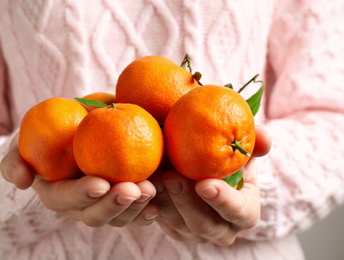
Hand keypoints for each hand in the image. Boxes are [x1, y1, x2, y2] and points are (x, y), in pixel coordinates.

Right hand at [0, 133, 159, 226]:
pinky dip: (148, 211)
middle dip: (113, 205)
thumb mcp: (30, 137)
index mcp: (57, 192)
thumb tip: (22, 181)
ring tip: (151, 190)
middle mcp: (81, 205)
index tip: (99, 183)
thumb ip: (18, 157)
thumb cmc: (55, 129)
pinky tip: (160, 203)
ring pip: (119, 217)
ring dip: (135, 208)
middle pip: (95, 215)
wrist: (83, 126)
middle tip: (132, 190)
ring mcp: (104, 205)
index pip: (65, 198)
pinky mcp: (125, 201)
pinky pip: (137, 212)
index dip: (81, 194)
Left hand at [151, 125, 270, 244]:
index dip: (223, 200)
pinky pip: (159, 222)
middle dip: (186, 201)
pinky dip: (150, 204)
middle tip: (171, 176)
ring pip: (176, 224)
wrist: (204, 173)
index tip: (204, 183)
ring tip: (153, 175)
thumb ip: (254, 141)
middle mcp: (222, 229)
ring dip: (164, 200)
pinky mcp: (174, 230)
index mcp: (245, 212)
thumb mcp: (243, 150)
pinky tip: (143, 184)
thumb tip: (263, 135)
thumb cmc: (228, 160)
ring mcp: (195, 233)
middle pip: (203, 224)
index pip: (239, 212)